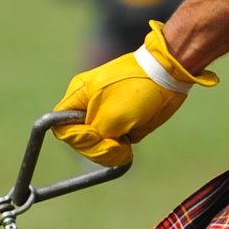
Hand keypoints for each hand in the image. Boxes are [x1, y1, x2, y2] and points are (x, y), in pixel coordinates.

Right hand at [53, 24, 217, 166]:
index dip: (77, 139)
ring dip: (110, 152)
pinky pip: (113, 146)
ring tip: (125, 145)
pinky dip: (120, 151)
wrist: (167, 75)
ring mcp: (105, 117)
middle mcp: (88, 108)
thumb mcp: (110, 114)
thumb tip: (92, 148)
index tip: (96, 137)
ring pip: (97, 147)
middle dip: (97, 148)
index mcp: (79, 98)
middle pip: (80, 142)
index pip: (61, 127)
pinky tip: (128, 146)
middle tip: (116, 144)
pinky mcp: (121, 125)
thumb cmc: (136, 88)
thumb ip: (94, 135)